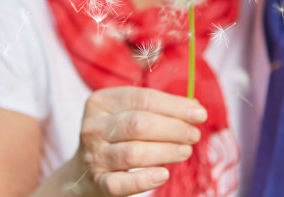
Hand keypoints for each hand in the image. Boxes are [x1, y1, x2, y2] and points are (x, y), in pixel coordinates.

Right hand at [69, 87, 206, 196]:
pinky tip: (163, 175)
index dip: (174, 106)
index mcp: (101, 102)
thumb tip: (194, 108)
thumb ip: (158, 108)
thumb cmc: (117, 136)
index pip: (142, 99)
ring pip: (133, 153)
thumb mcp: (129, 113)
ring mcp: (93, 155)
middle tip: (194, 135)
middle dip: (172, 129)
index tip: (200, 114)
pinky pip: (120, 184)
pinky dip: (144, 180)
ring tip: (186, 151)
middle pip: (138, 124)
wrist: (84, 171)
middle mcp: (93, 127)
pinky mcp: (98, 182)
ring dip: (166, 151)